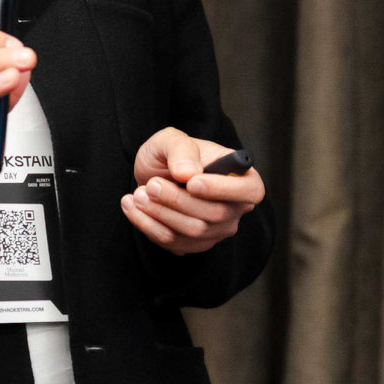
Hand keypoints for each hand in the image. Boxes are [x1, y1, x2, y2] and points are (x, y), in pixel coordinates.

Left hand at [122, 127, 263, 254]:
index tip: (192, 183)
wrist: (153, 175)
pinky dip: (148, 226)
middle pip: (216, 215)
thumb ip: (181, 150)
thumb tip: (188, 173)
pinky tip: (132, 207)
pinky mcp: (194, 243)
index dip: (223, 190)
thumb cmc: (172, 154)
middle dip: (178, 200)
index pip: (250, 191)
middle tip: (151, 185)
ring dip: (160, 213)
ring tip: (138, 194)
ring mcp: (217, 229)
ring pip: (194, 231)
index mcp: (241, 176)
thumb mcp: (171, 140)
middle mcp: (235, 206)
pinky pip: (174, 242)